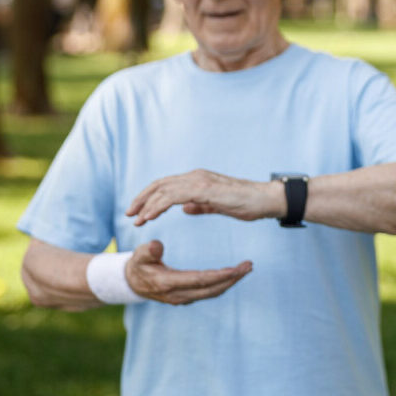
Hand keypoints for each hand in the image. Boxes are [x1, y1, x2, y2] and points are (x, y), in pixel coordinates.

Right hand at [124, 240, 252, 304]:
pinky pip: (209, 292)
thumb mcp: (138, 255)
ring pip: (213, 292)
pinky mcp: (187, 297)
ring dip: (231, 282)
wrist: (131, 283)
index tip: (237, 268)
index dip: (219, 275)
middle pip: (212, 289)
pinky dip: (223, 284)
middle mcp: (179, 295)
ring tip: (246, 268)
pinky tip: (233, 274)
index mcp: (169, 283)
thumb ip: (148, 251)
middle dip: (232, 279)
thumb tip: (157, 245)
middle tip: (249, 265)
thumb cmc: (138, 265)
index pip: (200, 280)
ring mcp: (183, 298)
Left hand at [127, 169, 283, 225]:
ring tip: (136, 219)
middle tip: (129, 213)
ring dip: (146, 204)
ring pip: (163, 189)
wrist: (267, 200)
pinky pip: (174, 196)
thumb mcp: (219, 206)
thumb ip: (201, 205)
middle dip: (141, 198)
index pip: (167, 185)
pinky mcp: (205, 189)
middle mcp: (196, 176)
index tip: (138, 210)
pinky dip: (158, 206)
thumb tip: (185, 208)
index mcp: (199, 180)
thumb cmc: (248, 203)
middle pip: (160, 184)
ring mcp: (200, 181)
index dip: (150, 196)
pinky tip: (150, 216)